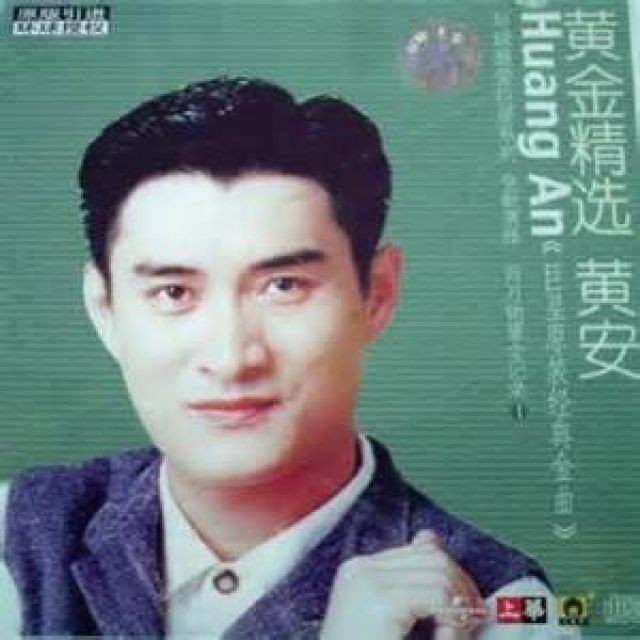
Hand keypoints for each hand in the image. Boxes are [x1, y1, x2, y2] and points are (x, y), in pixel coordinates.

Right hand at [320, 530, 485, 639]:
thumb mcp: (389, 616)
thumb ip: (409, 579)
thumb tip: (430, 537)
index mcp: (358, 571)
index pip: (420, 552)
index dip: (452, 574)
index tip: (468, 605)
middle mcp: (360, 569)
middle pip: (433, 558)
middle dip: (462, 586)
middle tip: (474, 618)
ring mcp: (367, 583)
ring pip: (439, 576)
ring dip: (459, 607)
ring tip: (459, 634)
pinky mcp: (380, 603)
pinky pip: (437, 596)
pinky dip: (454, 620)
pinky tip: (448, 638)